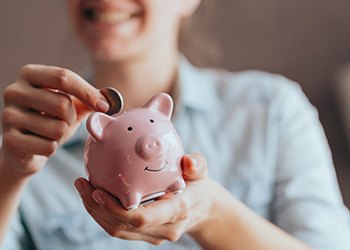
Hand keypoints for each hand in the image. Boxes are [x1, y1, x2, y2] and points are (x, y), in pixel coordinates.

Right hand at [0, 64, 108, 177]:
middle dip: (72, 119)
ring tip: (49, 134)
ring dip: (62, 135)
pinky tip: (40, 145)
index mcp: (30, 75)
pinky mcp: (9, 140)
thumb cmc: (50, 121)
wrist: (23, 149)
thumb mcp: (71, 106)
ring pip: (57, 128)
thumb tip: (110, 100)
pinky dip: (52, 149)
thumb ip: (89, 99)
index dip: (88, 92)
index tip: (105, 107)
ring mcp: (7, 115)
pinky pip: (48, 147)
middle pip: (63, 104)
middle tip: (63, 123)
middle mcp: (14, 91)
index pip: (64, 77)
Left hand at [75, 153, 212, 244]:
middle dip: (96, 208)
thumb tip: (187, 161)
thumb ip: (197, 165)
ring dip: (95, 211)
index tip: (97, 192)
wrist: (202, 209)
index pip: (142, 219)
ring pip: (117, 229)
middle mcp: (163, 229)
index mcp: (176, 212)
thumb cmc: (198, 186)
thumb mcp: (202, 172)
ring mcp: (153, 235)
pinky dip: (103, 212)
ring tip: (82, 187)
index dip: (116, 209)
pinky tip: (94, 194)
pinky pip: (120, 227)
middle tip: (81, 183)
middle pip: (122, 226)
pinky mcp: (145, 234)